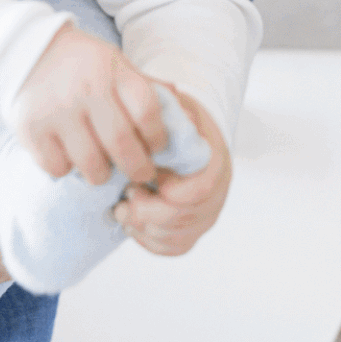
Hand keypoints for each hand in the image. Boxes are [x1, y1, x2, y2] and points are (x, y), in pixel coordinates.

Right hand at [12, 24, 168, 187]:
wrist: (28, 51)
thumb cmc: (85, 64)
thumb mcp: (118, 64)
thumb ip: (147, 88)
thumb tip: (185, 114)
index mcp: (113, 71)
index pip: (147, 111)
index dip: (158, 137)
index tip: (158, 148)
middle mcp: (86, 90)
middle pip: (121, 144)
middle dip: (138, 168)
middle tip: (141, 174)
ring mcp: (57, 111)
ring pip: (90, 163)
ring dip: (103, 175)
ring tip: (105, 170)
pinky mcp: (31, 129)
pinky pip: (57, 167)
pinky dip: (68, 170)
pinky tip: (71, 158)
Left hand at [114, 87, 231, 255]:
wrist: (187, 139)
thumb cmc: (178, 123)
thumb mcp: (176, 106)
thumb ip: (170, 104)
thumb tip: (167, 93)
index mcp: (215, 162)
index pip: (198, 190)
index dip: (168, 192)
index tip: (143, 180)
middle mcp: (217, 193)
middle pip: (184, 219)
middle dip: (147, 213)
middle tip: (124, 199)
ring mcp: (205, 215)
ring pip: (175, 237)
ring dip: (144, 228)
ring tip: (123, 209)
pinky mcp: (192, 231)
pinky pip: (173, 248)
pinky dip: (149, 241)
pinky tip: (133, 225)